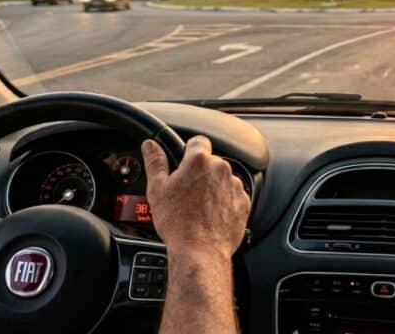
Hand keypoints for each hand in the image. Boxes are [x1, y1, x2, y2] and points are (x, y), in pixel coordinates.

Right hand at [141, 136, 250, 261]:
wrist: (200, 252)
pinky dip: (224, 201)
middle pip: (210, 162)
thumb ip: (156, 162)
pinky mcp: (243, 202)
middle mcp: (221, 169)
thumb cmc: (178, 223)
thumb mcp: (157, 190)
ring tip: (198, 207)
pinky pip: (233, 195)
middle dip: (199, 173)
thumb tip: (150, 145)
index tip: (183, 162)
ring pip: (222, 179)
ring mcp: (235, 186)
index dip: (188, 151)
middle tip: (185, 192)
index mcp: (199, 161)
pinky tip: (210, 215)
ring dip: (212, 187)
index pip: (198, 141)